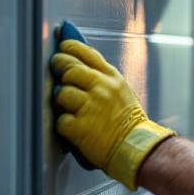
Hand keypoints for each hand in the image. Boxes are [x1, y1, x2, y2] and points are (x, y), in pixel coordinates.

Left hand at [51, 39, 173, 189]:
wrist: (137, 147)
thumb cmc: (129, 122)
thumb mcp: (122, 91)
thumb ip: (103, 77)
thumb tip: (79, 65)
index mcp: (112, 78)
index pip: (87, 53)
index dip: (70, 47)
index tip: (63, 47)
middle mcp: (101, 89)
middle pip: (69, 69)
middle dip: (59, 68)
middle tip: (56, 71)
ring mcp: (90, 108)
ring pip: (61, 94)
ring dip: (61, 101)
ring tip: (69, 108)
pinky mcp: (81, 128)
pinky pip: (61, 120)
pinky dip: (64, 125)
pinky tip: (72, 127)